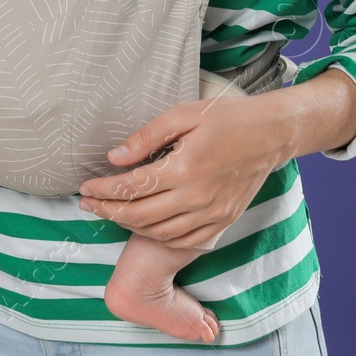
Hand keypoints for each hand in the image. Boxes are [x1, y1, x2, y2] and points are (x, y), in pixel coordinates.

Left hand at [76, 94, 290, 249]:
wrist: (270, 134)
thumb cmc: (225, 118)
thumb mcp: (183, 114)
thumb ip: (146, 137)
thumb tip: (114, 157)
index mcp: (185, 168)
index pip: (131, 187)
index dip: (103, 190)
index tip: (85, 186)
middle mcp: (197, 197)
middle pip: (139, 216)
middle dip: (107, 211)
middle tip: (87, 203)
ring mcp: (212, 214)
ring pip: (158, 233)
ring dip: (128, 225)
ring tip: (110, 212)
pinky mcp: (222, 222)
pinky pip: (183, 241)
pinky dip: (158, 237)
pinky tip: (144, 225)